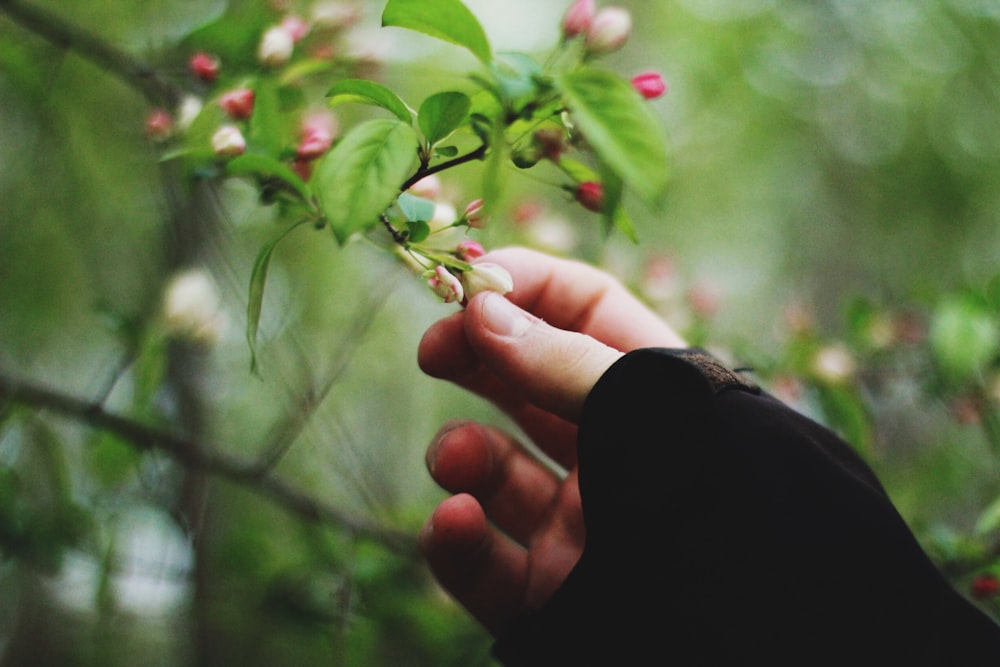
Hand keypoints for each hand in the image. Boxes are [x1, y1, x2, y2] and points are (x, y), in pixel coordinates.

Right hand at [417, 248, 683, 634]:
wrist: (753, 627)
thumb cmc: (720, 498)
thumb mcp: (646, 408)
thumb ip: (563, 360)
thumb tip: (482, 310)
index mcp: (651, 396)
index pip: (586, 313)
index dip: (528, 286)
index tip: (468, 282)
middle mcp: (613, 452)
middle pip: (527, 384)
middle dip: (476, 358)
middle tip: (433, 348)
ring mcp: (578, 524)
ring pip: (494, 474)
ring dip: (459, 455)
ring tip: (450, 456)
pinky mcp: (547, 593)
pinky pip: (484, 565)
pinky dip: (456, 542)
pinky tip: (456, 521)